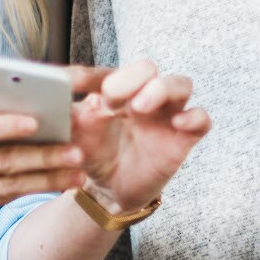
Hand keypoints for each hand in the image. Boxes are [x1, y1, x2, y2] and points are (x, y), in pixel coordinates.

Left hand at [67, 60, 210, 214]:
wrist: (111, 190)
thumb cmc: (93, 155)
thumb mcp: (76, 138)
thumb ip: (69, 117)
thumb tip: (57, 97)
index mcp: (115, 90)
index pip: (109, 71)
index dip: (93, 76)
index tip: (77, 87)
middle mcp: (143, 95)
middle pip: (148, 68)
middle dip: (131, 78)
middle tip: (112, 100)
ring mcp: (166, 114)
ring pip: (180, 84)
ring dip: (162, 89)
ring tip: (141, 107)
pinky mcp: (183, 137)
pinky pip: (201, 119)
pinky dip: (194, 117)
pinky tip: (178, 123)